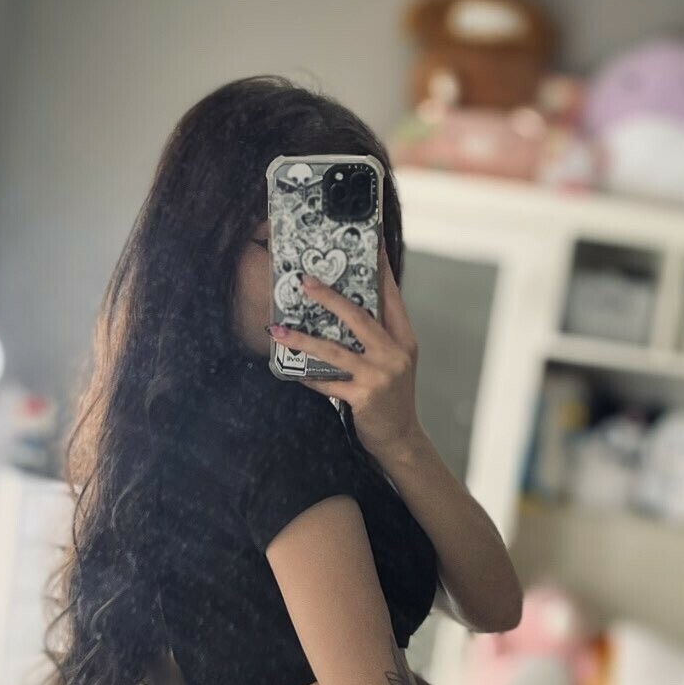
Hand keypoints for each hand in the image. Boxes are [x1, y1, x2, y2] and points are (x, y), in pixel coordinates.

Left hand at [271, 242, 422, 457]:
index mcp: (404, 340)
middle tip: (306, 282)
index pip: (392, 299)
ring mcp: (379, 376)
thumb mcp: (395, 363)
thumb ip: (379, 338)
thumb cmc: (393, 398)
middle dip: (330, 297)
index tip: (372, 246)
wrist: (401, 438)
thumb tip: (348, 310)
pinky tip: (289, 369)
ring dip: (303, 339)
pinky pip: (327, 382)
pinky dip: (307, 376)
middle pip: (359, 317)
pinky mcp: (364, 396)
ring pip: (335, 350)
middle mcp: (394, 354)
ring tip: (279, 329)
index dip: (381, 272)